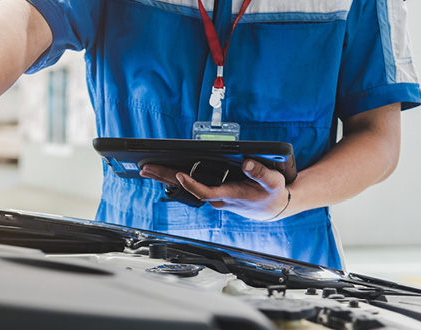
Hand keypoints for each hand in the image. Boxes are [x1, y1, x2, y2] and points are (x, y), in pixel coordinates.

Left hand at [140, 159, 289, 219]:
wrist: (273, 207)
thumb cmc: (272, 193)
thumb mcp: (273, 181)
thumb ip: (260, 172)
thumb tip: (246, 163)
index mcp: (230, 195)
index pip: (206, 192)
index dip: (192, 185)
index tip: (180, 175)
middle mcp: (218, 198)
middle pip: (187, 190)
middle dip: (166, 178)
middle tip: (146, 168)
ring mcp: (214, 197)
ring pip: (186, 188)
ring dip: (166, 178)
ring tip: (147, 168)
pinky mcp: (213, 193)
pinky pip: (191, 186)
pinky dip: (176, 179)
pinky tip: (162, 173)